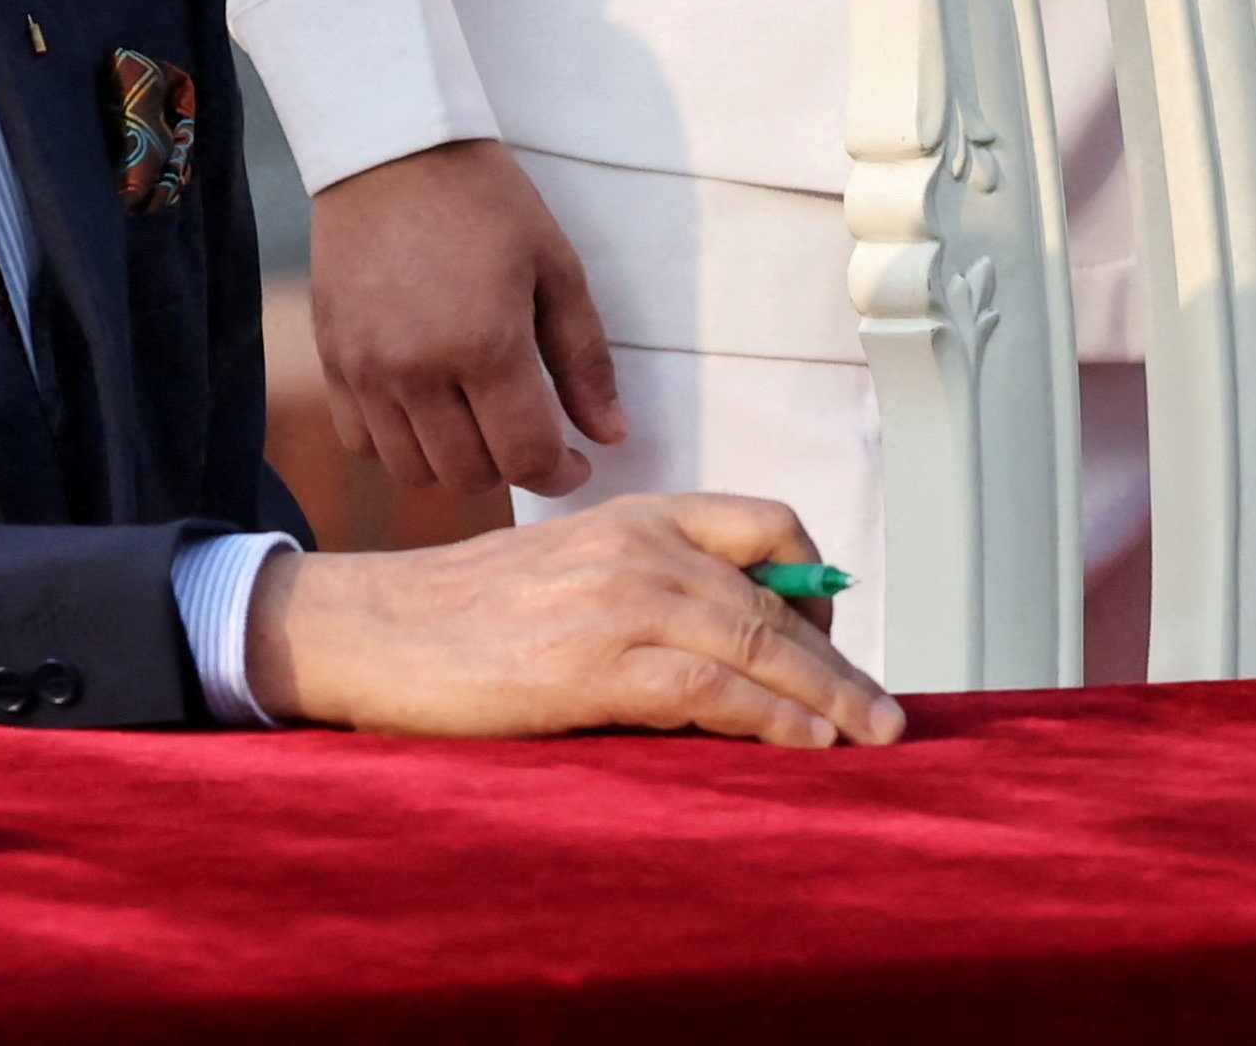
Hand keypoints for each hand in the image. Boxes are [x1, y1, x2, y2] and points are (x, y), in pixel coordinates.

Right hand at [245, 494, 903, 748]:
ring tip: (869, 735)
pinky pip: (710, 690)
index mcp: (639, 513)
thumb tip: (732, 645)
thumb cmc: (464, 612)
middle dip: (840, 660)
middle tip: (883, 712)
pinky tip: (804, 742)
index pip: (766, 525)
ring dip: (828, 696)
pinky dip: (771, 718)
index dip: (820, 582)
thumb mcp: (571, 567)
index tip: (837, 637)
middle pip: (776, 598)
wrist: (372, 628)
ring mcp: (619, 601)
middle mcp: (641, 545)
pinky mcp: (594, 665)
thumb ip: (648, 585)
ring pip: (758, 643)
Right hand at [304, 140, 624, 498]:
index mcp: (485, 345)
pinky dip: (398, 445)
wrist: (393, 150)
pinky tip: (426, 410)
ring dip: (455, 464)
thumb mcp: (556, 267)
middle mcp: (418, 371)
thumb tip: (611, 434)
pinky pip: (362, 444)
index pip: (525, 459)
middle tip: (529, 433)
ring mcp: (367, 372)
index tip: (575, 462)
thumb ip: (585, 359)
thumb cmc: (486, 201)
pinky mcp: (332, 362)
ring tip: (478, 423)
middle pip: (468, 477)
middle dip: (511, 468)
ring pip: (412, 473)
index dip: (560, 475)